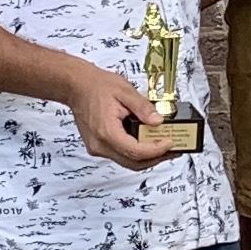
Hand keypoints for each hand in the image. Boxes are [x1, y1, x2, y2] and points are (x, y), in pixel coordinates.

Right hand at [64, 64, 178, 170]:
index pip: (136, 152)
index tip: (170, 143)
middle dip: (157, 158)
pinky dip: (137, 152)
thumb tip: (158, 121)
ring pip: (128, 162)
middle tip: (174, 149)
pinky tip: (148, 143)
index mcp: (106, 132)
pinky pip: (121, 155)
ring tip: (164, 146)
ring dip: (148, 157)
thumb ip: (143, 107)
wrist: (76, 86)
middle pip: (134, 163)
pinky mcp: (99, 146)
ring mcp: (98, 148)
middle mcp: (100, 145)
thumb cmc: (95, 86)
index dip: (156, 150)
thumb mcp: (125, 91)